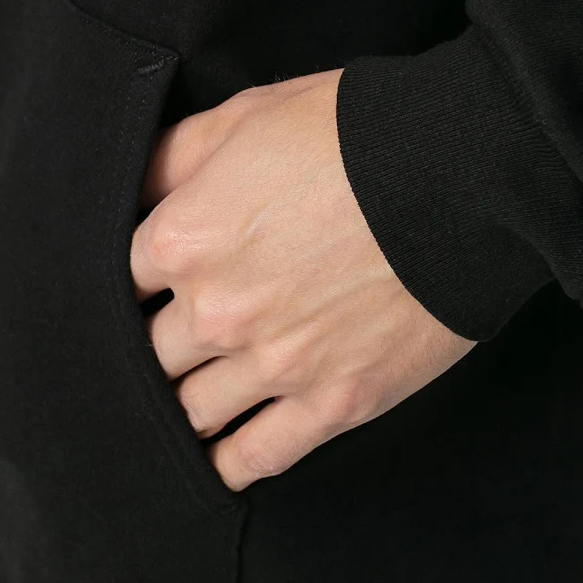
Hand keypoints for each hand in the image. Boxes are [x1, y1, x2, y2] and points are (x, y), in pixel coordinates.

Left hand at [131, 68, 476, 490]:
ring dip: (179, 411)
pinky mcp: (334, 401)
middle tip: (154, 354)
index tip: (137, 296)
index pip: (116, 285)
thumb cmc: (353, 133)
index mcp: (184, 241)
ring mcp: (276, 365)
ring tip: (177, 408)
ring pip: (192, 413)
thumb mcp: (245, 116)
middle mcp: (216, 313)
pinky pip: (259, 454)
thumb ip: (171, 160)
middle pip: (148, 356)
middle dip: (149, 351)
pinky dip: (228, 466)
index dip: (124, 290)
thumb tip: (130, 192)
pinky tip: (214, 466)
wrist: (466, 174)